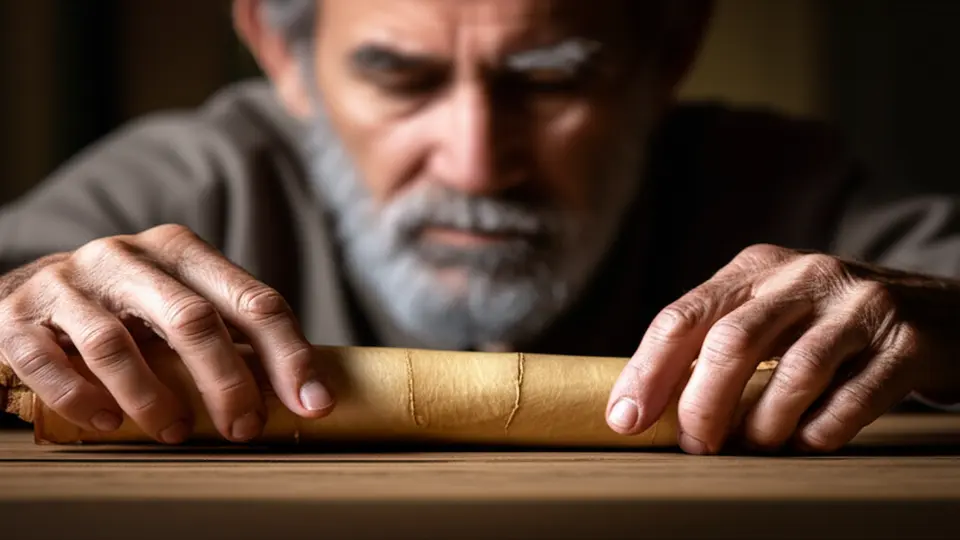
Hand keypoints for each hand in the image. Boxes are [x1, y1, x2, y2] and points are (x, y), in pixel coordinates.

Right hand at [0, 224, 333, 442]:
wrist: (29, 292)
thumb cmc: (128, 308)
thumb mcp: (180, 301)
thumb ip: (230, 331)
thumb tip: (303, 390)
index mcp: (181, 250)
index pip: (252, 301)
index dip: (289, 356)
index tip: (314, 404)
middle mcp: (127, 256)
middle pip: (193, 320)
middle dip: (228, 383)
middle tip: (244, 429)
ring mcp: (69, 282)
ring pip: (118, 345)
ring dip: (154, 400)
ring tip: (177, 433)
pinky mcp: (18, 316)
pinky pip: (51, 362)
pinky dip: (83, 398)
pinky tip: (109, 423)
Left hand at [605, 244, 959, 453]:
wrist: (941, 312)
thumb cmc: (831, 323)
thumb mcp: (772, 311)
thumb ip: (718, 339)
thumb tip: (648, 401)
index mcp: (756, 268)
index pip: (684, 316)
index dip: (648, 372)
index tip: (626, 419)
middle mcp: (804, 275)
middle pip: (731, 342)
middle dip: (702, 405)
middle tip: (695, 446)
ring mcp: (859, 305)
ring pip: (793, 372)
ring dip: (763, 425)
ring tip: (754, 448)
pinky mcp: (906, 342)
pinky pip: (853, 399)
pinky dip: (820, 431)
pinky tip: (807, 442)